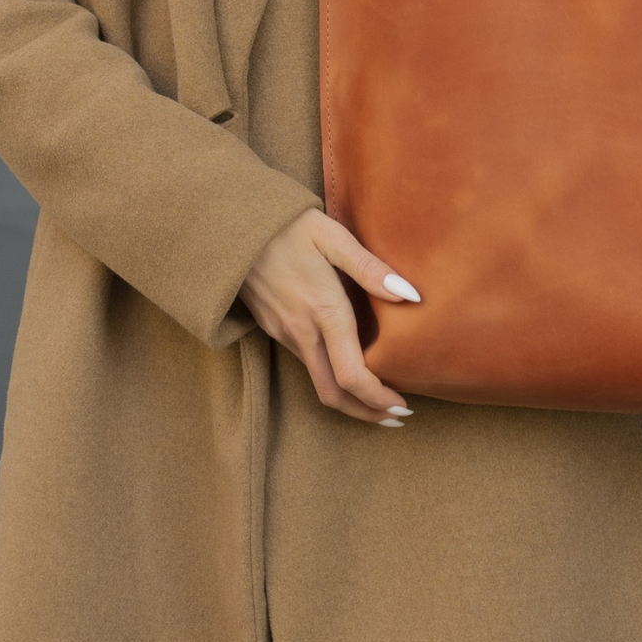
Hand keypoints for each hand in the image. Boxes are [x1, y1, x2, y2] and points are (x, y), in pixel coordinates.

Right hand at [240, 209, 419, 425]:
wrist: (231, 228)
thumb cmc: (288, 225)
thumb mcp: (333, 236)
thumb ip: (370, 268)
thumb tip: (410, 295)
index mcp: (323, 311)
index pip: (352, 375)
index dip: (379, 399)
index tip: (403, 407)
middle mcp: (302, 331)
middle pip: (333, 394)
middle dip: (366, 412)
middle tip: (396, 416)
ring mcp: (284, 333)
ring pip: (317, 382)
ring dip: (349, 397)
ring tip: (378, 395)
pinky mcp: (272, 328)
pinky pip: (305, 363)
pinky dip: (330, 376)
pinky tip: (347, 363)